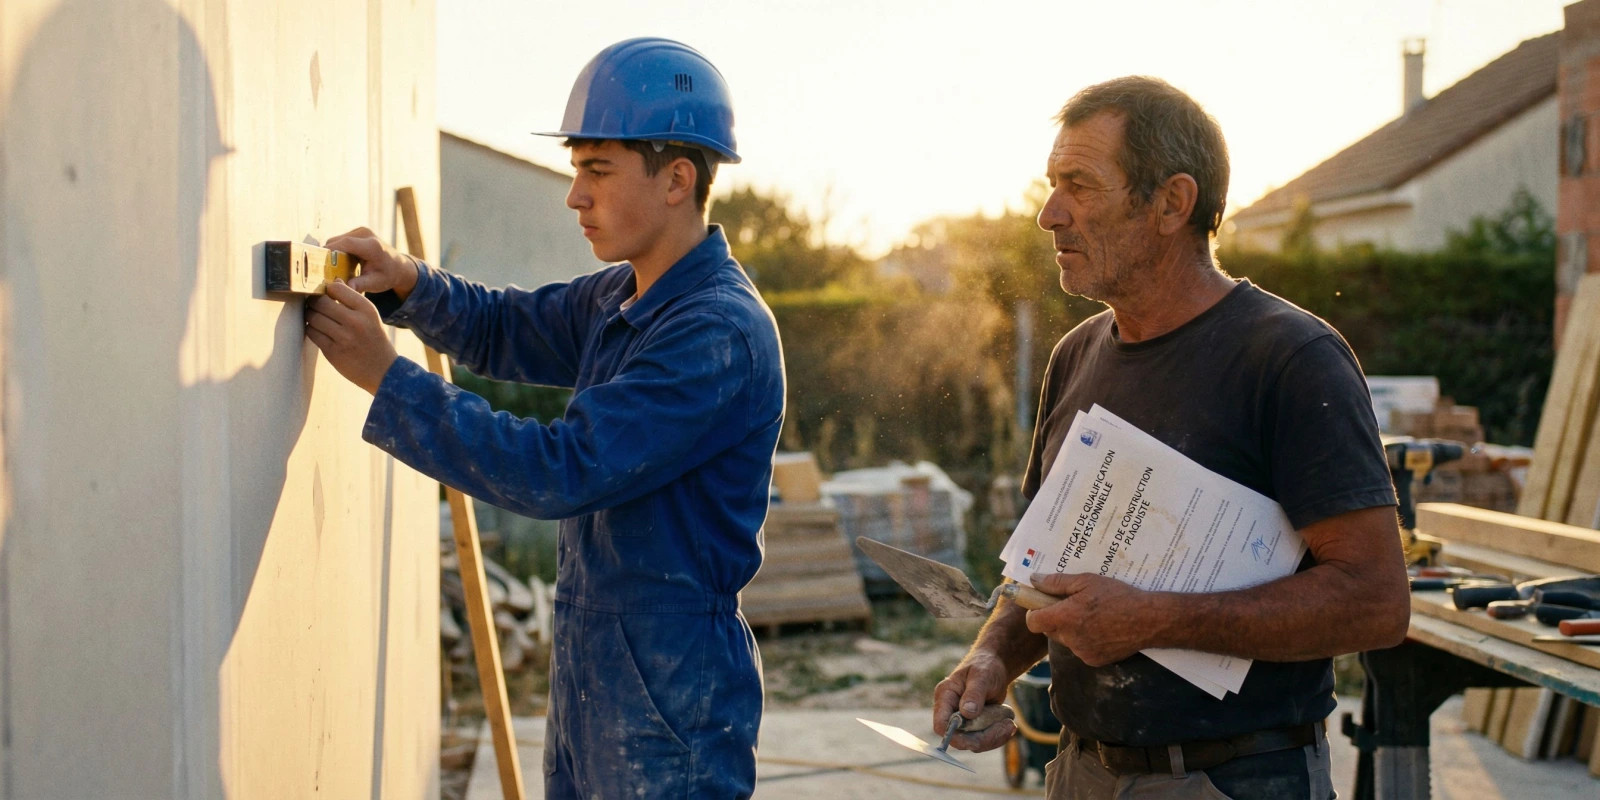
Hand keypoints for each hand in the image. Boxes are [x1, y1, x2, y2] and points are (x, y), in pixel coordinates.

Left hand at [304, 281, 397, 394]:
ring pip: (313, 317)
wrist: (383, 370)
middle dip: (314, 302)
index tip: (326, 294)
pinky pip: (312, 333)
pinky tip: (317, 330)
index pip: (336, 288)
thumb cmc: (373, 339)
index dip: (327, 289)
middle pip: (321, 302)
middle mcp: (355, 322)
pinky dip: (311, 329)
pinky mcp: (333, 352)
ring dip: (310, 315)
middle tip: (314, 304)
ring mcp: (343, 338)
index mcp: (366, 309)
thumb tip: (334, 282)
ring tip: (315, 317)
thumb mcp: (370, 316)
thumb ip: (352, 299)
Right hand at [324, 227, 419, 298]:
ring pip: (336, 240)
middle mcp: (366, 234)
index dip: (330, 250)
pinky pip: (340, 240)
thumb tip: (346, 288)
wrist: (398, 266)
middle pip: (338, 241)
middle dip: (329, 255)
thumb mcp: (376, 283)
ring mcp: (361, 231)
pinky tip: (341, 262)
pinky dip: (337, 250)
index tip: (318, 261)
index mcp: (372, 246)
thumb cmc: (388, 276)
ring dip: (332, 253)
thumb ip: (361, 284)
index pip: (346, 244)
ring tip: (335, 268)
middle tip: (324, 271)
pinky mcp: (357, 232)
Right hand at [931, 652, 1017, 752]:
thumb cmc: (985, 666)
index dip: (954, 736)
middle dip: (984, 737)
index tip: (976, 739)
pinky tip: (1009, 723)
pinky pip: (984, 739)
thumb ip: (974, 693)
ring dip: (994, 736)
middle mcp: (951, 712)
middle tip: (1007, 726)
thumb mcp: (981, 675)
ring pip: (974, 742)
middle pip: (960, 738)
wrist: (995, 666)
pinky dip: (998, 735)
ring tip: (1010, 723)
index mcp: (945, 697)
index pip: (941, 724)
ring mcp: (963, 721)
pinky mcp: (975, 726)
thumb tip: (967, 713)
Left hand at [1025, 572, 1161, 666]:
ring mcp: (1082, 652)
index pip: (1032, 621)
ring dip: (1071, 629)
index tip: (1044, 603)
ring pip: (1065, 640)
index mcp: (1064, 617)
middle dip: (1055, 618)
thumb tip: (1034, 580)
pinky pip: (1080, 649)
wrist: (1149, 620)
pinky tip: (1102, 628)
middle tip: (1073, 604)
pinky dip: (1085, 640)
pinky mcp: (1094, 661)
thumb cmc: (1118, 596)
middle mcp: (1070, 638)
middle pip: (1049, 630)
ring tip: (1092, 615)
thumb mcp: (1086, 581)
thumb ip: (1056, 582)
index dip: (1035, 611)